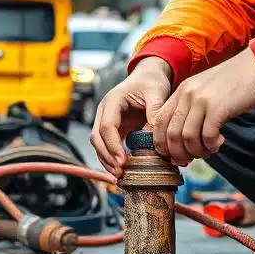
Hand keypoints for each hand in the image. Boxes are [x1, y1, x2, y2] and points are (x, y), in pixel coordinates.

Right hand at [91, 57, 172, 176]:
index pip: (107, 126)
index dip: (113, 145)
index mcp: (113, 101)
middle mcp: (105, 112)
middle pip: (97, 138)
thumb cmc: (151, 82)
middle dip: (107, 157)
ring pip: (99, 144)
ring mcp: (107, 121)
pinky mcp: (115, 129)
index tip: (123, 161)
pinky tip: (122, 170)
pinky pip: (108, 146)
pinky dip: (113, 159)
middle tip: (120, 172)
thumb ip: (155, 110)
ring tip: (121, 176)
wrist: (148, 77)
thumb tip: (154, 134)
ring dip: (107, 161)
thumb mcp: (157, 92)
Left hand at [153, 47, 254, 166]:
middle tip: (190, 159)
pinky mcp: (218, 108)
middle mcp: (187, 95)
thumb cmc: (234, 82)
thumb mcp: (205, 90)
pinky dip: (212, 145)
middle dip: (179, 153)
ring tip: (208, 150)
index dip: (162, 143)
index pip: (159, 121)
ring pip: (187, 138)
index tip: (173, 154)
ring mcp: (202, 100)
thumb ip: (193, 108)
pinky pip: (207, 136)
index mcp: (181, 91)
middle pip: (171, 134)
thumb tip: (184, 140)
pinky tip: (220, 142)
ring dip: (197, 151)